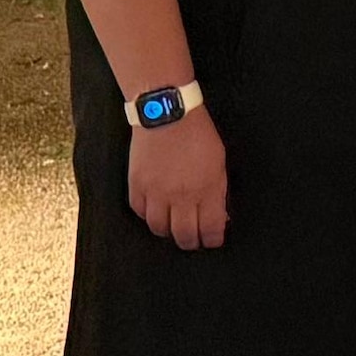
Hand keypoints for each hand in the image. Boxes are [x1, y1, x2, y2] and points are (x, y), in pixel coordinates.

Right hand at [126, 108, 229, 250]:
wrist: (168, 112)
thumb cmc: (198, 134)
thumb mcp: (219, 163)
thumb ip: (217, 192)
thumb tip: (218, 215)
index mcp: (206, 190)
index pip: (210, 230)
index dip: (212, 240)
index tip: (212, 240)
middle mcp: (180, 197)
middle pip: (184, 236)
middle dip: (191, 242)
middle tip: (193, 240)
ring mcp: (156, 192)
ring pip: (159, 229)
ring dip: (168, 231)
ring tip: (173, 227)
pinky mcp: (137, 185)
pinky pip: (140, 212)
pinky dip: (148, 215)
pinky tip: (156, 210)